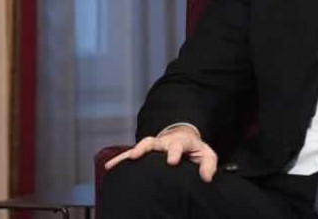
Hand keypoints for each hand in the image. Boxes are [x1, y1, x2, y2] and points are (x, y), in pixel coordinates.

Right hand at [104, 126, 218, 181]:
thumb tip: (207, 178)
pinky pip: (130, 155)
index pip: (178, 145)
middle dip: (144, 148)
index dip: (174, 151)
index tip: (171, 161)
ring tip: (114, 164)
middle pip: (153, 142)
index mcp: (181, 142)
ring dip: (127, 154)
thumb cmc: (195, 151)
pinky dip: (119, 160)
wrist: (184, 140)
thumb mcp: (207, 155)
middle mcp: (164, 142)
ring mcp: (153, 146)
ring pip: (139, 146)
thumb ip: (208, 165)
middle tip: (136, 155)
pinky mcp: (145, 152)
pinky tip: (109, 167)